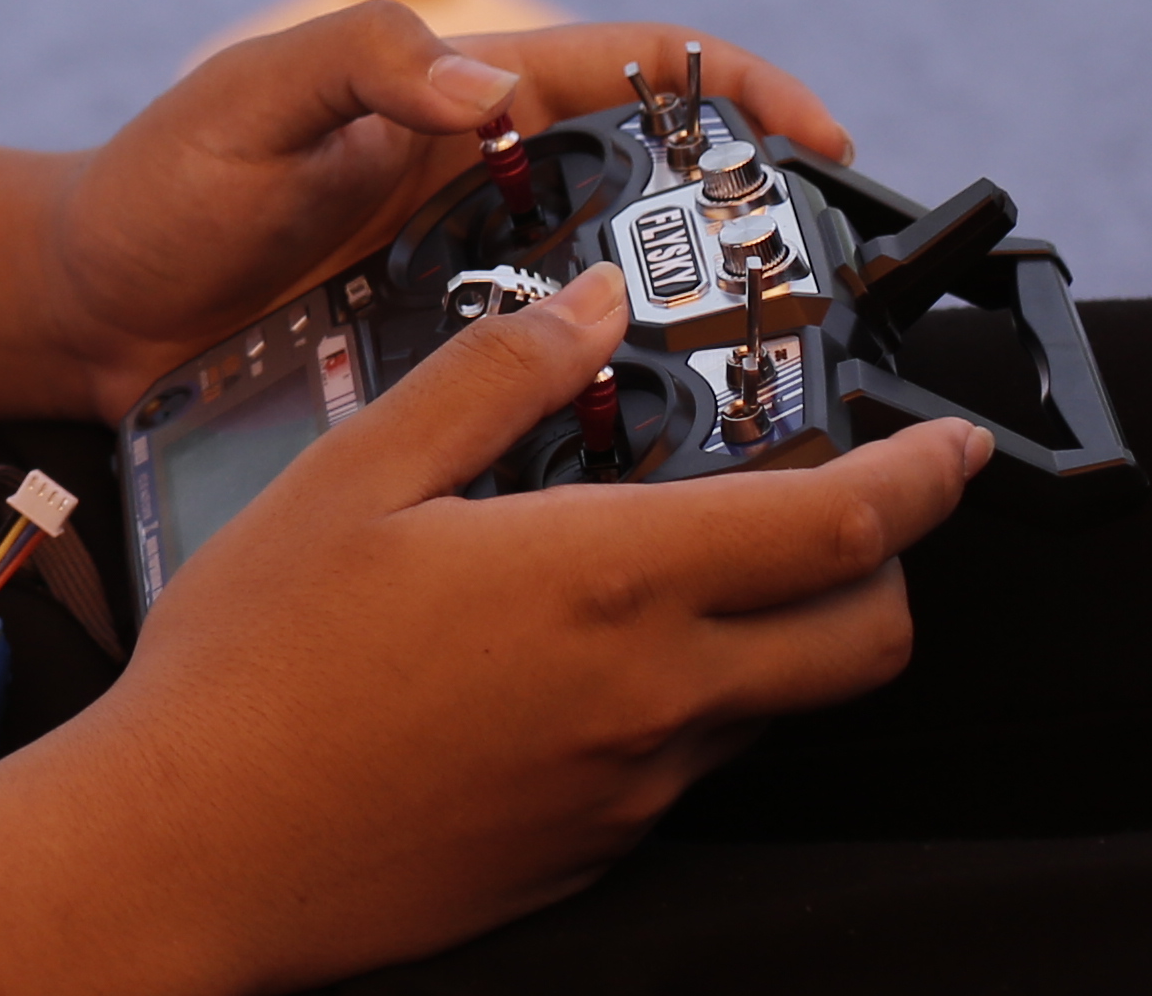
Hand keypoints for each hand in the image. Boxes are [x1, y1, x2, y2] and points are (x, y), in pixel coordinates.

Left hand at [35, 5, 854, 414]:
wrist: (82, 315)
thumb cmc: (153, 191)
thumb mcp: (242, 102)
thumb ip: (358, 67)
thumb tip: (489, 84)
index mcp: (457, 104)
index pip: (632, 68)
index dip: (740, 88)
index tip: (825, 139)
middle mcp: (486, 193)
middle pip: (658, 191)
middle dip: (753, 227)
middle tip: (820, 299)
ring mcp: (475, 287)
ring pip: (623, 298)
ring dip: (697, 334)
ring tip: (765, 393)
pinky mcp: (448, 371)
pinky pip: (554, 385)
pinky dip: (613, 411)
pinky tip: (652, 466)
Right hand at [47, 271, 994, 990]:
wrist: (193, 849)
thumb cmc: (256, 655)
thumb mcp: (355, 474)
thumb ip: (493, 375)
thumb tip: (589, 302)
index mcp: (607, 581)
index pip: (838, 528)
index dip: (926, 479)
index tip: (958, 444)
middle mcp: (653, 697)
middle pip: (866, 640)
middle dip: (887, 565)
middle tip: (838, 503)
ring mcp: (630, 788)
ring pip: (778, 705)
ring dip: (777, 632)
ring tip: (679, 567)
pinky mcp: (592, 848)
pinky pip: (684, 764)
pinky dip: (680, 699)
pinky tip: (572, 657)